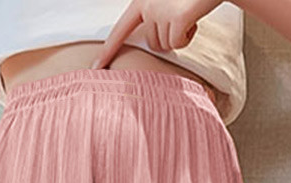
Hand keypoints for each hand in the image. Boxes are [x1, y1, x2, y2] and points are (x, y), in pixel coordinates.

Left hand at [91, 0, 222, 68]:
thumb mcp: (167, 5)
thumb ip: (155, 18)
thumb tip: (156, 42)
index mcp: (141, 2)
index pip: (120, 30)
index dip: (107, 50)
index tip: (95, 67)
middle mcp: (147, 7)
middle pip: (153, 43)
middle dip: (169, 37)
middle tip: (182, 18)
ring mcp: (160, 13)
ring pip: (166, 45)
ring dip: (180, 37)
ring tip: (189, 16)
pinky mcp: (175, 19)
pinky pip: (178, 44)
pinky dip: (189, 36)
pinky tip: (194, 20)